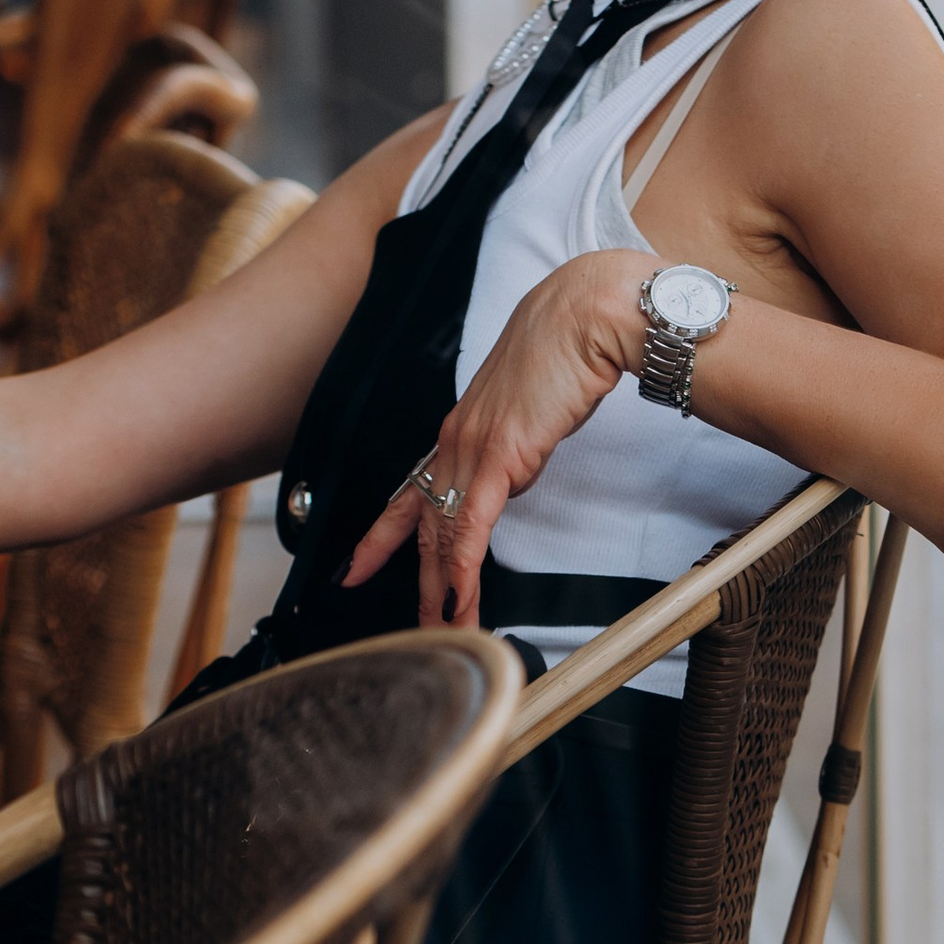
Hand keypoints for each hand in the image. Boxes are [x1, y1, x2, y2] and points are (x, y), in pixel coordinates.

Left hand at [343, 252, 645, 626]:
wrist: (587, 314)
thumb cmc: (568, 347)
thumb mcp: (533, 406)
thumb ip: (516, 442)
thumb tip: (516, 473)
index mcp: (461, 426)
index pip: (411, 491)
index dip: (381, 535)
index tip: (357, 566)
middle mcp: (457, 439)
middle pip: (422, 521)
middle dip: (412, 578)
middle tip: (411, 622)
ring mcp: (473, 448)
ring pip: (443, 532)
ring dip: (440, 588)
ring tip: (441, 628)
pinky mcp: (501, 455)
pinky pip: (472, 526)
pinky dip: (462, 570)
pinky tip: (460, 601)